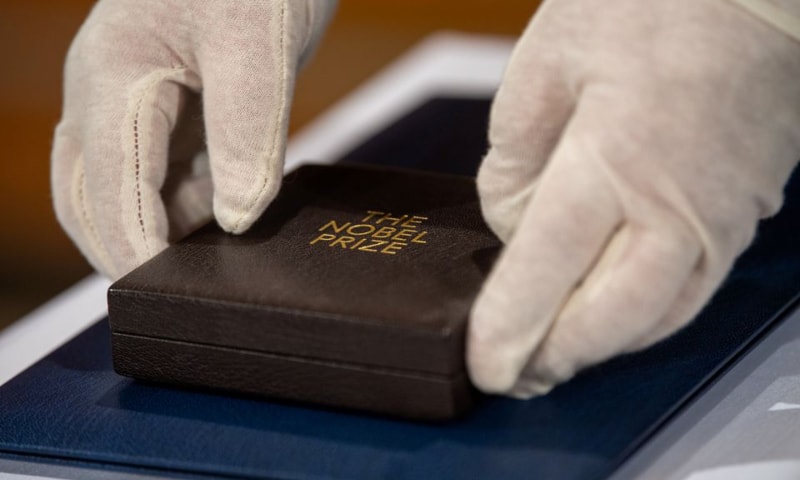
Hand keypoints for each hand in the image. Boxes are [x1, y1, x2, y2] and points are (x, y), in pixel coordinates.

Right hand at [52, 0, 334, 278]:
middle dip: (126, 251)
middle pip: (91, 201)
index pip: (109, 189)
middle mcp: (107, 97)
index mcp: (111, 79)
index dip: (134, 251)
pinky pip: (158, 176)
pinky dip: (180, 209)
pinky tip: (221, 219)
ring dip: (154, 232)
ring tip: (210, 259)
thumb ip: (246, 132)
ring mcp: (132, 105)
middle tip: (180, 296)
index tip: (168, 296)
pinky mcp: (166, 111)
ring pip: (120, 192)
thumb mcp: (257, 46)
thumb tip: (235, 218)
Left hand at [468, 0, 799, 397]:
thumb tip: (513, 224)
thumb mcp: (545, 64)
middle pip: (611, 318)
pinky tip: (612, 316)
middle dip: (556, 355)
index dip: (509, 326)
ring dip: (601, 345)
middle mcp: (678, 203)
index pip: (547, 269)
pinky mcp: (743, 213)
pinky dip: (645, 319)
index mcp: (616, 156)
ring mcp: (723, 214)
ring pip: (658, 317)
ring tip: (555, 354)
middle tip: (515, 373)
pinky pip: (692, 291)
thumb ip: (515, 158)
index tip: (483, 364)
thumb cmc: (649, 3)